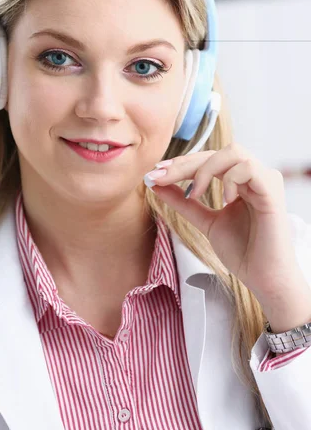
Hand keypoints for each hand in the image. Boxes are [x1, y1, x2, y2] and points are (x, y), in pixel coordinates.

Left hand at [145, 142, 308, 316]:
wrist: (263, 277)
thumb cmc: (242, 251)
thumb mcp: (205, 222)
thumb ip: (184, 203)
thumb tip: (156, 184)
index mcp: (240, 182)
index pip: (208, 160)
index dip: (181, 163)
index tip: (156, 172)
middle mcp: (253, 176)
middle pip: (216, 153)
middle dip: (184, 164)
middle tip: (161, 177)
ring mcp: (265, 180)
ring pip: (233, 152)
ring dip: (205, 169)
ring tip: (194, 194)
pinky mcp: (272, 190)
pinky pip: (248, 168)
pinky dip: (230, 179)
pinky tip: (224, 200)